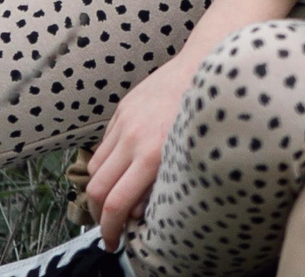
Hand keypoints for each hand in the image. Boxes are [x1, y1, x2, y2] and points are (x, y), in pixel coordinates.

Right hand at [85, 0, 299, 244]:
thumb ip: (162, 185)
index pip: (115, 203)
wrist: (208, 61)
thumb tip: (138, 212)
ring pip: (95, 167)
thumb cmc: (210, 114)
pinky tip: (121, 170)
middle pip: (96, 189)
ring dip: (99, 189)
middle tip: (109, 227)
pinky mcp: (122, 108)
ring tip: (113, 201)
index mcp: (152, 152)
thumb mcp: (192, 155)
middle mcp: (133, 137)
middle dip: (99, 214)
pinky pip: (103, 145)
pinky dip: (106, 163)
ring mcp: (125, 121)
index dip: (109, 229)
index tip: (112, 242)